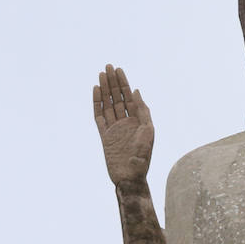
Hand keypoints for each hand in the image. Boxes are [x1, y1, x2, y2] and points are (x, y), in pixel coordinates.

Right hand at [94, 65, 152, 187]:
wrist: (130, 177)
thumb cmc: (143, 157)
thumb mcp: (148, 131)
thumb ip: (143, 111)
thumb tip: (137, 92)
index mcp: (137, 121)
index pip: (129, 97)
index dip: (124, 83)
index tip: (118, 70)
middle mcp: (125, 122)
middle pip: (117, 97)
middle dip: (113, 82)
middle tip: (108, 66)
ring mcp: (114, 128)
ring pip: (108, 104)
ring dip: (105, 89)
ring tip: (101, 74)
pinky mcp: (104, 136)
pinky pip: (99, 116)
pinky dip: (97, 104)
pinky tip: (96, 92)